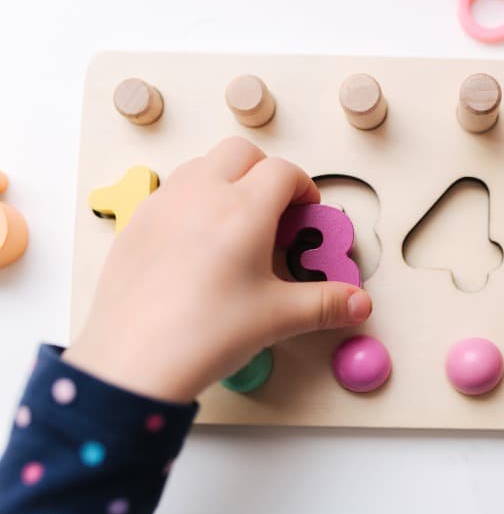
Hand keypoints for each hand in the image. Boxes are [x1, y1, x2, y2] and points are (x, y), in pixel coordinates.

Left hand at [64, 137, 371, 402]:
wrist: (134, 361)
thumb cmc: (204, 333)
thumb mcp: (278, 318)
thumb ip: (326, 304)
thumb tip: (358, 304)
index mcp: (244, 210)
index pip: (283, 172)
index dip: (303, 187)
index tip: (306, 212)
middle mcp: (202, 195)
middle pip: (241, 152)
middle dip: (265, 172)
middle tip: (274, 211)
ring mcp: (164, 205)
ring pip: (202, 165)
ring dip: (226, 179)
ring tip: (236, 225)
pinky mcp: (137, 224)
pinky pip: (171, 192)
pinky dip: (192, 201)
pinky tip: (197, 245)